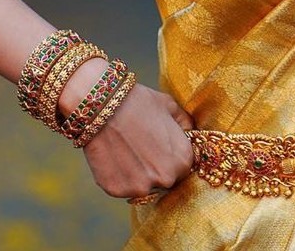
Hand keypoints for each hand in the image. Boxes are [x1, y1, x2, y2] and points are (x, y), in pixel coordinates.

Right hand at [80, 83, 194, 198]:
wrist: (103, 107)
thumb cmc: (140, 103)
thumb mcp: (170, 107)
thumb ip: (185, 123)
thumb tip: (191, 133)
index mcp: (183, 159)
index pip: (184, 169)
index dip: (172, 157)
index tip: (160, 146)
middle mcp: (166, 178)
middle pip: (165, 180)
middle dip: (157, 168)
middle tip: (143, 148)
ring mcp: (141, 187)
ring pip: (143, 186)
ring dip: (138, 174)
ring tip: (128, 150)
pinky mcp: (117, 190)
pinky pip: (123, 187)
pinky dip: (120, 176)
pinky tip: (115, 156)